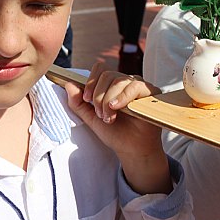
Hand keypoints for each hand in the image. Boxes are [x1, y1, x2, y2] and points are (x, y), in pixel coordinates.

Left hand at [64, 63, 171, 193]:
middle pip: (107, 75)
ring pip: (119, 80)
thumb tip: (68, 84)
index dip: (91, 82)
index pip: (100, 69)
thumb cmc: (114, 133)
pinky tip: (118, 108)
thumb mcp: (91, 117)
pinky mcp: (151, 92)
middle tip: (100, 114)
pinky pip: (135, 86)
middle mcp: (126, 82)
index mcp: (112, 85)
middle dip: (99, 96)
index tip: (86, 99)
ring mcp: (139, 86)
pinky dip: (123, 97)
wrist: (131, 149)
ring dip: (109, 100)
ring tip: (109, 117)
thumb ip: (78, 102)